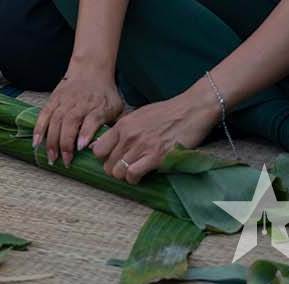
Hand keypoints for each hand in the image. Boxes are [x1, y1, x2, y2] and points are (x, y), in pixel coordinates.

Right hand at [33, 65, 125, 166]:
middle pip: (70, 123)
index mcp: (98, 106)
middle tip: (65, 161)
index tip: (80, 147)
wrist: (90, 69)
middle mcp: (80, 103)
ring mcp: (65, 101)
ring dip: (52, 140)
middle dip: (66, 143)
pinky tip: (37, 141)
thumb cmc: (105, 93)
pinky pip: (44, 114)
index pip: (91, 120)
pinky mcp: (54, 99)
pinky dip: (39, 128)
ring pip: (56, 120)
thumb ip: (113, 125)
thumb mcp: (117, 107)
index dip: (85, 134)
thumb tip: (109, 145)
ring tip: (51, 157)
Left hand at [91, 92, 219, 182]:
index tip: (113, 160)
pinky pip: (134, 174)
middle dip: (114, 170)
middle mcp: (128, 136)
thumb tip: (110, 143)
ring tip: (133, 174)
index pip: (98, 150)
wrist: (189, 110)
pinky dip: (135, 179)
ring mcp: (141, 146)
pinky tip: (141, 176)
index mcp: (122, 125)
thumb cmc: (166, 113)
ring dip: (125, 177)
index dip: (104, 159)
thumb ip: (124, 129)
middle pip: (108, 164)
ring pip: (118, 172)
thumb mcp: (138, 116)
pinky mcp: (156, 156)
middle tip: (125, 170)